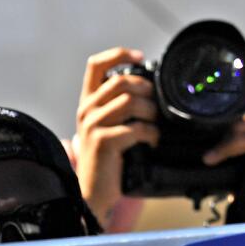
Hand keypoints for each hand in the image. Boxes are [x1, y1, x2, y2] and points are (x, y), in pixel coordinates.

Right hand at [73, 47, 159, 226]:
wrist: (93, 191)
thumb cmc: (110, 158)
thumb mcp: (111, 126)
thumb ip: (122, 107)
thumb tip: (153, 90)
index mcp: (88, 101)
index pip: (96, 65)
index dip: (118, 54)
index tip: (140, 56)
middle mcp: (87, 109)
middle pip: (123, 82)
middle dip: (148, 92)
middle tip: (157, 109)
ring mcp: (92, 124)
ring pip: (131, 101)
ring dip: (152, 113)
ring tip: (155, 126)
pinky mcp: (103, 141)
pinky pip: (136, 127)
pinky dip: (151, 134)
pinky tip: (152, 142)